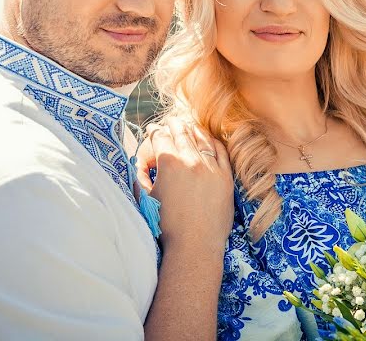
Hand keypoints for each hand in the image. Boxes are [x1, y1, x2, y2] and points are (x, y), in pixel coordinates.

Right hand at [147, 117, 233, 254]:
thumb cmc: (167, 225)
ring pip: (202, 139)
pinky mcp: (225, 176)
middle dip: (173, 124)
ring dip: (193, 129)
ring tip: (188, 125)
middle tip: (170, 121)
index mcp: (169, 163)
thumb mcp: (148, 198)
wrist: (195, 244)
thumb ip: (142, 178)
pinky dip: (213, 142)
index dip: (154, 132)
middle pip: (181, 133)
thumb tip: (140, 166)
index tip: (153, 130)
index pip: (160, 137)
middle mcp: (191, 160)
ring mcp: (211, 167)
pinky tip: (209, 139)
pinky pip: (220, 151)